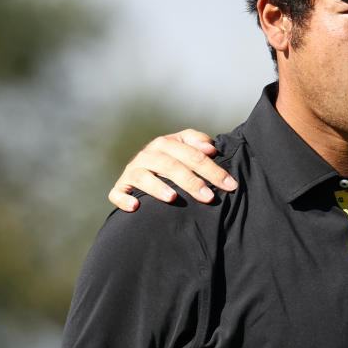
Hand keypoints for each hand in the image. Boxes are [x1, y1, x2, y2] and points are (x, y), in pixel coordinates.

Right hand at [108, 129, 237, 211]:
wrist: (144, 165)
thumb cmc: (173, 157)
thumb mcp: (185, 145)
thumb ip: (198, 142)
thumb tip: (211, 147)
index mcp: (167, 143)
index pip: (194, 155)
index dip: (213, 170)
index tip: (230, 185)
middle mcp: (148, 154)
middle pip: (171, 166)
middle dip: (191, 182)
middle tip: (209, 197)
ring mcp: (133, 171)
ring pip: (143, 177)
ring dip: (157, 187)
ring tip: (172, 198)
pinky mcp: (121, 186)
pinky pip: (117, 193)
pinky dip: (124, 199)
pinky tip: (136, 206)